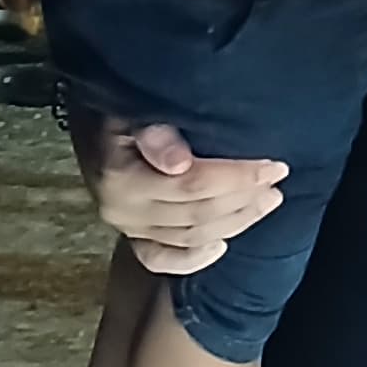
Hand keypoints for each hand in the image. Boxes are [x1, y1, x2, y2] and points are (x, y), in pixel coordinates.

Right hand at [75, 116, 286, 272]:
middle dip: (244, 200)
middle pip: (196, 213)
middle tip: (277, 182)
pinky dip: (193, 260)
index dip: (236, 178)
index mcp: (121, 177)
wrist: (90, 120)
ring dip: (234, 222)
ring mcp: (126, 227)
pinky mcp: (130, 236)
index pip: (192, 185)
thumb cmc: (116, 106)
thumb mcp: (130, 107)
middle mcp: (122, 209)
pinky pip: (160, 260)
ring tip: (266, 203)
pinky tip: (222, 247)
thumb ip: (154, 132)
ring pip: (189, 236)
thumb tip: (179, 163)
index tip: (272, 166)